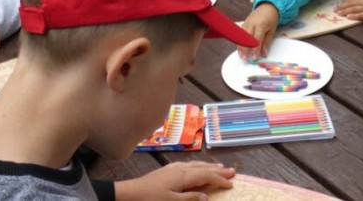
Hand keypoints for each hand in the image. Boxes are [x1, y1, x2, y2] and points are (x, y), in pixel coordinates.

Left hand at [114, 161, 235, 200]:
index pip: (207, 176)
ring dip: (208, 166)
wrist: (130, 193)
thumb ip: (190, 198)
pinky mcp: (167, 170)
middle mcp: (181, 169)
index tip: (231, 183)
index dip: (220, 180)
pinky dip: (197, 165)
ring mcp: (173, 168)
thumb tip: (206, 196)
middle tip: (232, 170)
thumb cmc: (151, 199)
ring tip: (218, 167)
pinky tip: (195, 167)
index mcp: (184, 176)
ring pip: (196, 165)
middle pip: (203, 168)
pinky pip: (187, 165)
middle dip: (218, 170)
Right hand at [238, 2, 278, 59]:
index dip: (255, 50)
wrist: (267, 6)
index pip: (256, 40)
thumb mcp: (272, 30)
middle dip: (245, 50)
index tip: (254, 58)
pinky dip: (239, 41)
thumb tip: (264, 54)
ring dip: (240, 47)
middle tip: (245, 59)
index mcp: (261, 25)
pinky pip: (240, 33)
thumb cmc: (271, 19)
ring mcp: (246, 22)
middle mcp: (252, 24)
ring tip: (241, 56)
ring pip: (241, 36)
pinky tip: (240, 48)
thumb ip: (267, 42)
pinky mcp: (243, 23)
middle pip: (246, 39)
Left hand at [334, 0, 362, 21]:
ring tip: (339, 14)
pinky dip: (354, 16)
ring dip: (346, 11)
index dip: (344, 2)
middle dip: (342, 7)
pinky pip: (362, 15)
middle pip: (352, 4)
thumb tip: (358, 1)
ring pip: (354, 9)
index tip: (338, 4)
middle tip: (335, 10)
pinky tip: (348, 17)